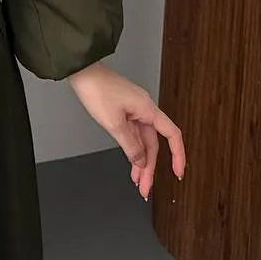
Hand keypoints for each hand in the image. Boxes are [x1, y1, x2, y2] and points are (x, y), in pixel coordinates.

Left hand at [67, 61, 185, 200]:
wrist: (82, 72)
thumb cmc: (97, 89)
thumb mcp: (113, 123)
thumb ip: (129, 145)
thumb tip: (140, 161)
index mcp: (147, 109)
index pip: (172, 135)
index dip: (178, 155)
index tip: (178, 173)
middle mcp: (144, 110)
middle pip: (154, 144)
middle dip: (150, 168)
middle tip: (146, 188)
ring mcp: (134, 110)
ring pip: (143, 141)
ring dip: (141, 162)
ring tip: (138, 182)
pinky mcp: (124, 110)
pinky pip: (134, 134)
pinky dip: (133, 150)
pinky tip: (131, 163)